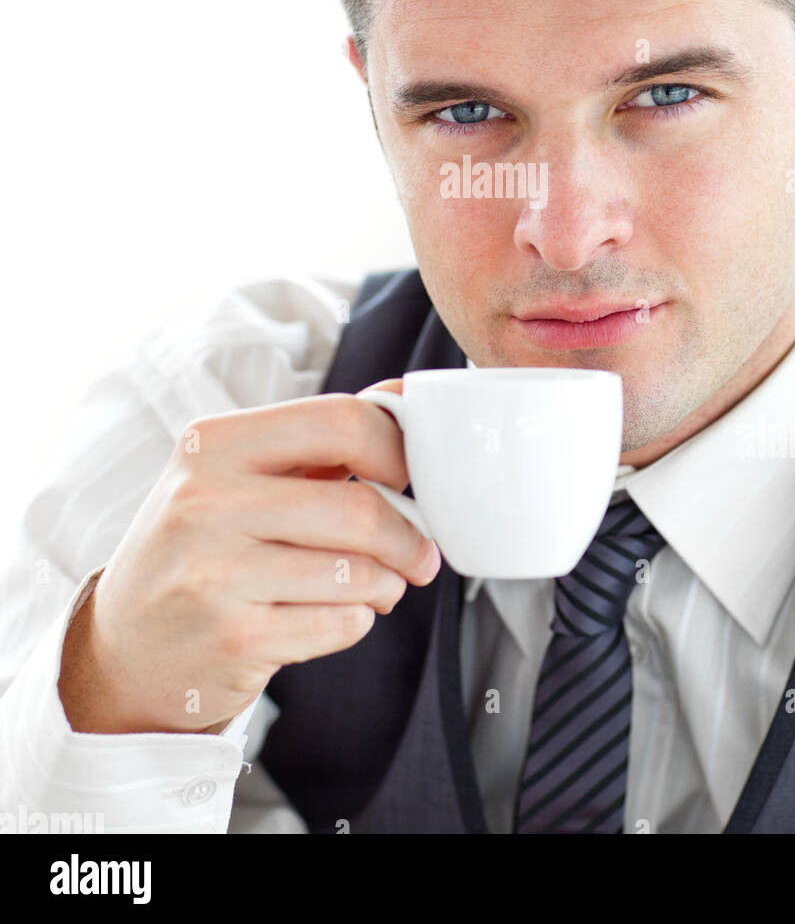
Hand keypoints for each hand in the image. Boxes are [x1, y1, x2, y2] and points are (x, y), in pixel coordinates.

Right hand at [57, 379, 439, 733]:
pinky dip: (357, 621)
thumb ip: (317, 437)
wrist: (125, 649)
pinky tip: (331, 615)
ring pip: (357, 572)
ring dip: (387, 583)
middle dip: (409, 536)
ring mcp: (214, 575)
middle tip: (420, 553)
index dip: (395, 450)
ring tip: (376, 586)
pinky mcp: (232, 641)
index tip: (409, 477)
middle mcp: (204, 503)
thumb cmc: (201, 548)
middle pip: (358, 507)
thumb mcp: (236, 476)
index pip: (339, 420)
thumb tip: (403, 396)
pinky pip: (341, 624)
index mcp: (213, 444)